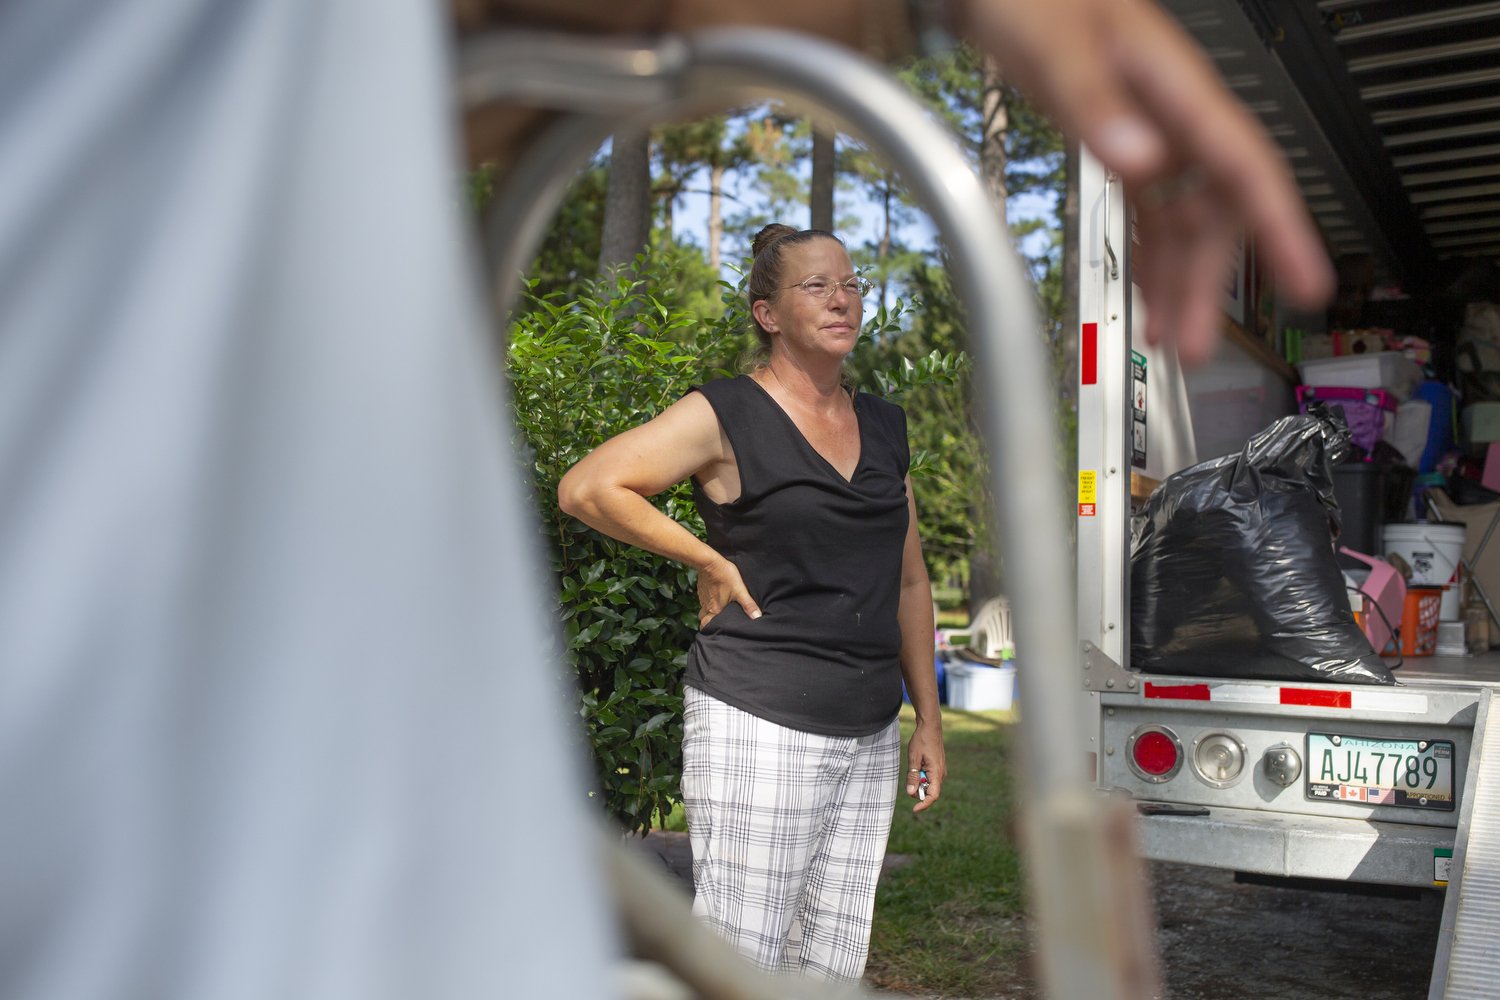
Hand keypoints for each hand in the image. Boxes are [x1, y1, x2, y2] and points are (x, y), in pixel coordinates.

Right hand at [695, 555, 761, 626]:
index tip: (714, 630)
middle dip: (707, 621)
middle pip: (702, 618)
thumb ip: (748, 605)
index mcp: (715, 609)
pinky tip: (715, 595)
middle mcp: (706, 606)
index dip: (708, 629)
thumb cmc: (725, 576)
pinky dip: (708, 600)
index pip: (706, 625)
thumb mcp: (740, 590)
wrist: (710, 562)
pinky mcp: (701, 589)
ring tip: (718, 608)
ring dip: (709, 610)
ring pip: (703, 608)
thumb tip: (757, 617)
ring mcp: (702, 597)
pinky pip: (703, 599)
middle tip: (715, 620)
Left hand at [905, 722, 945, 813]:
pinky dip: (922, 776)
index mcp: (937, 773)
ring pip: (930, 785)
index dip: (924, 804)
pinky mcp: (938, 767)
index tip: (914, 809)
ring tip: (914, 766)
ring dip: (919, 782)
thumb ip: (912, 776)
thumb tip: (911, 793)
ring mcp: (940, 771)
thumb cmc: (921, 740)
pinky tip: (917, 765)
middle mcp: (941, 774)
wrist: (930, 726)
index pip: (933, 796)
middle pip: (930, 791)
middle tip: (909, 780)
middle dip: (919, 791)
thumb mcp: (913, 758)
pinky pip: (930, 778)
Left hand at [960, 0, 1334, 364]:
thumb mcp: (1056, 42)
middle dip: (1209, 281)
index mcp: (1173, 84)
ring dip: (1180, 281)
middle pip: (1213, 209)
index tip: (1307, 284)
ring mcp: (1150, 132)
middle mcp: (1171, 114)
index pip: (1244, 165)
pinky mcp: (1123, 144)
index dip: (1282, 228)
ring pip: (1183, 220)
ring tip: (1173, 340)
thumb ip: (1093, 100)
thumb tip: (1141, 159)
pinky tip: (1149, 300)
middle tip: (1198, 346)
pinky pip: (1151, 213)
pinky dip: (1151, 258)